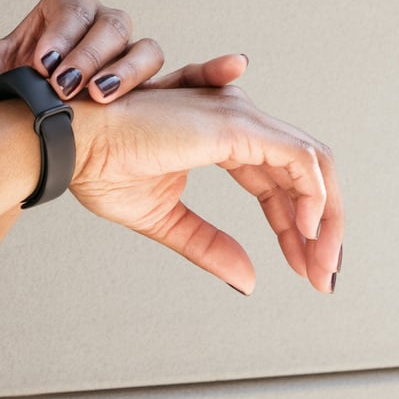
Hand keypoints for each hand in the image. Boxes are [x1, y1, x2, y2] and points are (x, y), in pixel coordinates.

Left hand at [0, 0, 249, 106]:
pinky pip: (188, 74)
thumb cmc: (14, 88)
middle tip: (68, 84)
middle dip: (91, 56)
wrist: (30, 126)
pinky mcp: (152, 88)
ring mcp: (129, 55)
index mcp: (66, 8)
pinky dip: (211, 71)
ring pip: (143, 51)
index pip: (73, 5)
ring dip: (125, 76)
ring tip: (100, 98)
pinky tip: (235, 67)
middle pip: (112, 26)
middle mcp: (102, 24)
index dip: (62, 32)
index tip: (43, 62)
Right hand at [63, 85, 342, 296]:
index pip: (280, 182)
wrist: (71, 144)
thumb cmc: (102, 168)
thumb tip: (250, 281)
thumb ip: (210, 245)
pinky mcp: (237, 125)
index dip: (296, 227)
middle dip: (322, 227)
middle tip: (323, 276)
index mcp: (223, 137)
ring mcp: (240, 117)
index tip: (305, 270)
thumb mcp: (166, 220)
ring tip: (321, 266)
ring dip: (326, 218)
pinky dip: (313, 197)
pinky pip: (299, 160)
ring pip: (313, 163)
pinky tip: (305, 235)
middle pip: (305, 172)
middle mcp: (238, 119)